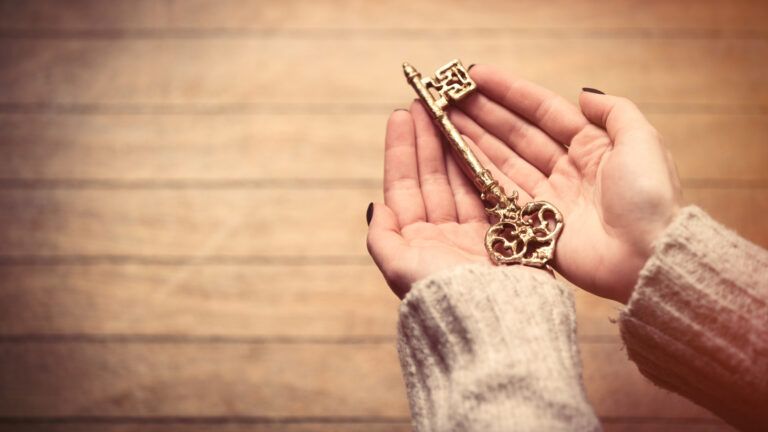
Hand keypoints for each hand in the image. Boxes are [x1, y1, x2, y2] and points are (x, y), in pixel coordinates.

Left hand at [367, 101, 544, 298]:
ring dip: (452, 146)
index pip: (403, 187)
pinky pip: (487, 191)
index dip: (401, 151)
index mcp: (414, 242)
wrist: (489, 320)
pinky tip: (474, 139)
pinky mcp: (501, 234)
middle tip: (425, 102)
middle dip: (427, 140)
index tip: (399, 117)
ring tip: (448, 111)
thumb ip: (381, 237)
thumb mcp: (397, 267)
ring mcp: (471, 233)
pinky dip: (479, 166)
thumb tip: (375, 206)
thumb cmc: (439, 294)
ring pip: (458, 180)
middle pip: (430, 178)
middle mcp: (441, 236)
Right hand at [449, 65, 681, 302]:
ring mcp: (549, 197)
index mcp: (593, 146)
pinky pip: (501, 194)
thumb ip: (614, 112)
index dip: (509, 93)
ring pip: (503, 161)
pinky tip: (456, 155)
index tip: (476, 77)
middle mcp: (567, 169)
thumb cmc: (649, 199)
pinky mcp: (535, 224)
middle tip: (449, 98)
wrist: (647, 258)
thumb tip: (584, 95)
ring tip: (443, 121)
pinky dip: (478, 174)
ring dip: (474, 140)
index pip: (542, 111)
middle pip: (517, 134)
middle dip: (483, 114)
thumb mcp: (642, 142)